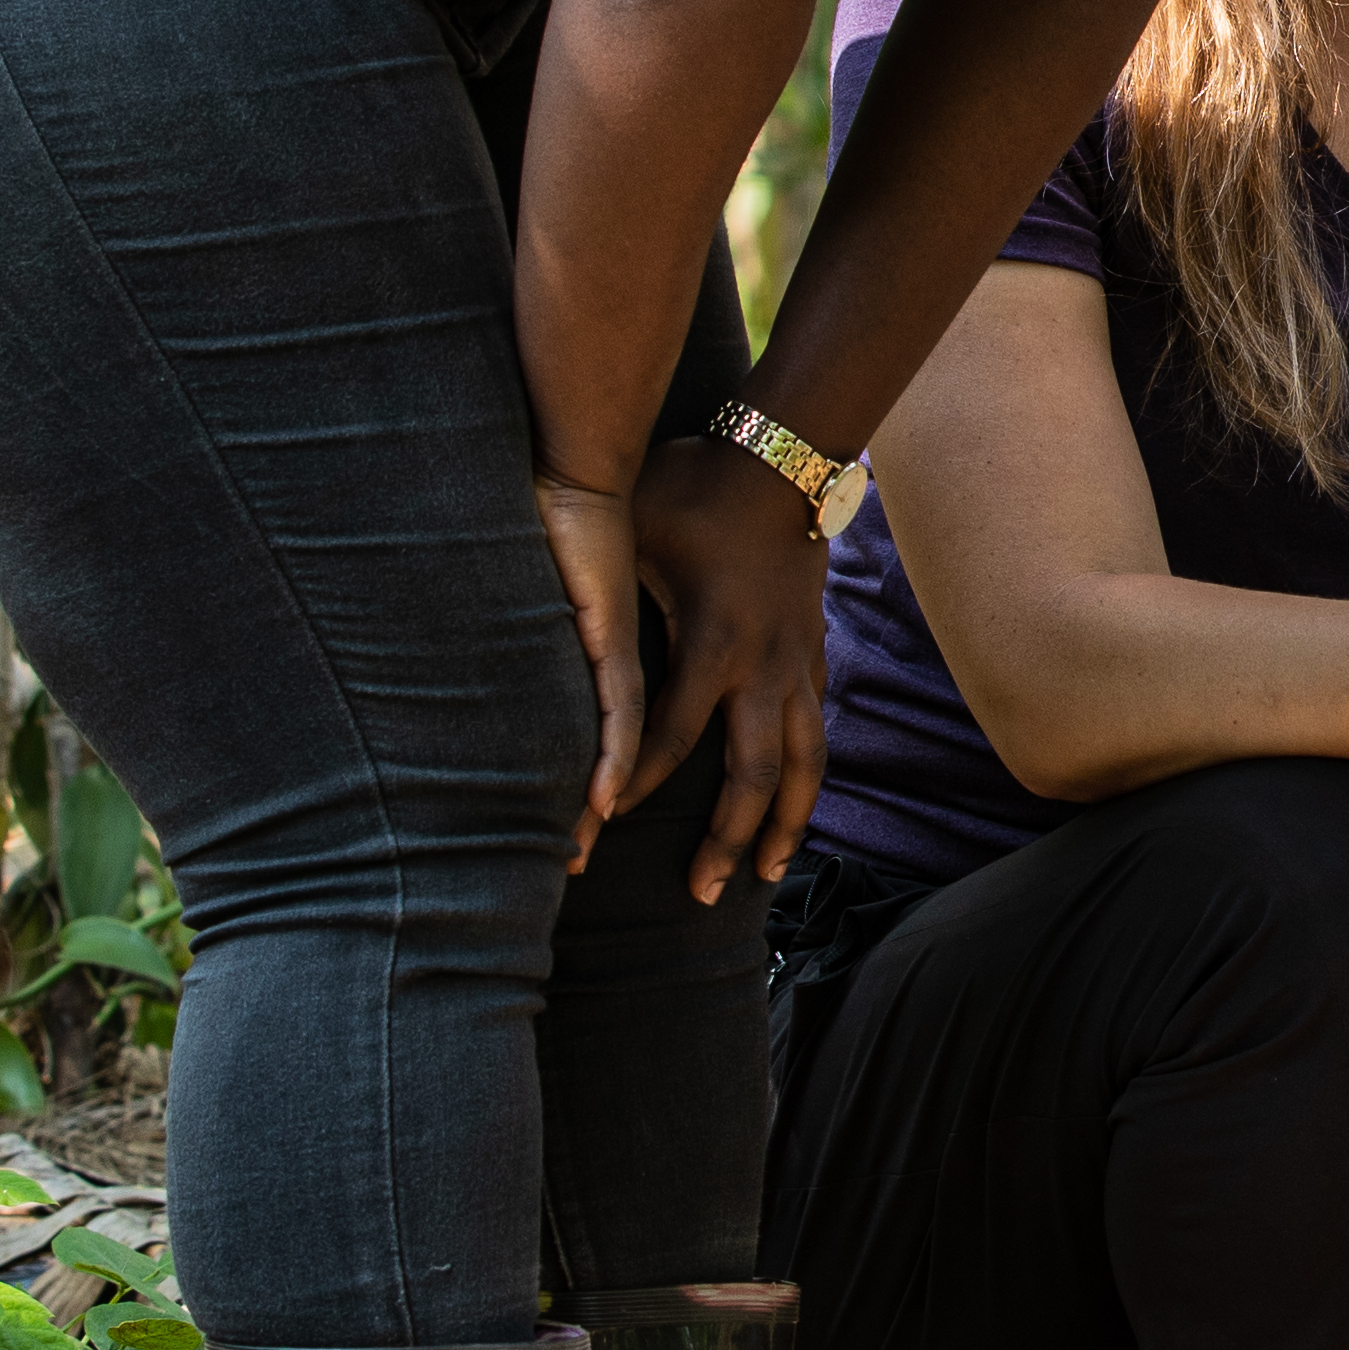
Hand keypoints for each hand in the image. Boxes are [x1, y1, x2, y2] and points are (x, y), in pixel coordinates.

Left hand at [538, 439, 829, 901]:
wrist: (780, 455)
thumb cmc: (693, 487)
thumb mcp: (635, 529)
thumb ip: (595, 588)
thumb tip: (530, 629)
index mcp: (714, 643)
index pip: (670, 737)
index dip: (635, 784)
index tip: (601, 825)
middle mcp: (764, 666)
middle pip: (753, 776)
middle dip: (728, 840)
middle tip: (701, 894)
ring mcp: (798, 661)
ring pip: (805, 764)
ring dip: (785, 824)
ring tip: (767, 875)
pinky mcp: (815, 651)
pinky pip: (818, 729)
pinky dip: (807, 775)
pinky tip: (792, 804)